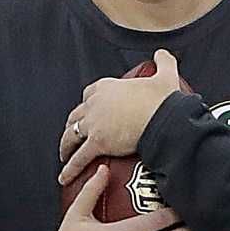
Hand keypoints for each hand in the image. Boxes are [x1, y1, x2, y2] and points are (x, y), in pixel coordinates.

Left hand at [57, 49, 183, 185]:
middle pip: (76, 114)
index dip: (88, 102)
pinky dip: (70, 169)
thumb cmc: (164, 100)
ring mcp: (94, 123)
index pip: (90, 93)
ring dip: (66, 145)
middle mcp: (96, 103)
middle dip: (72, 124)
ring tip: (65, 154)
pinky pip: (79, 158)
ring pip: (72, 135)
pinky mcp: (98, 142)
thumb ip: (163, 62)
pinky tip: (64, 177)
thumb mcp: (165, 75)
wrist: (163, 118)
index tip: (90, 109)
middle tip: (73, 134)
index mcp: (108, 87)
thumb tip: (162, 53)